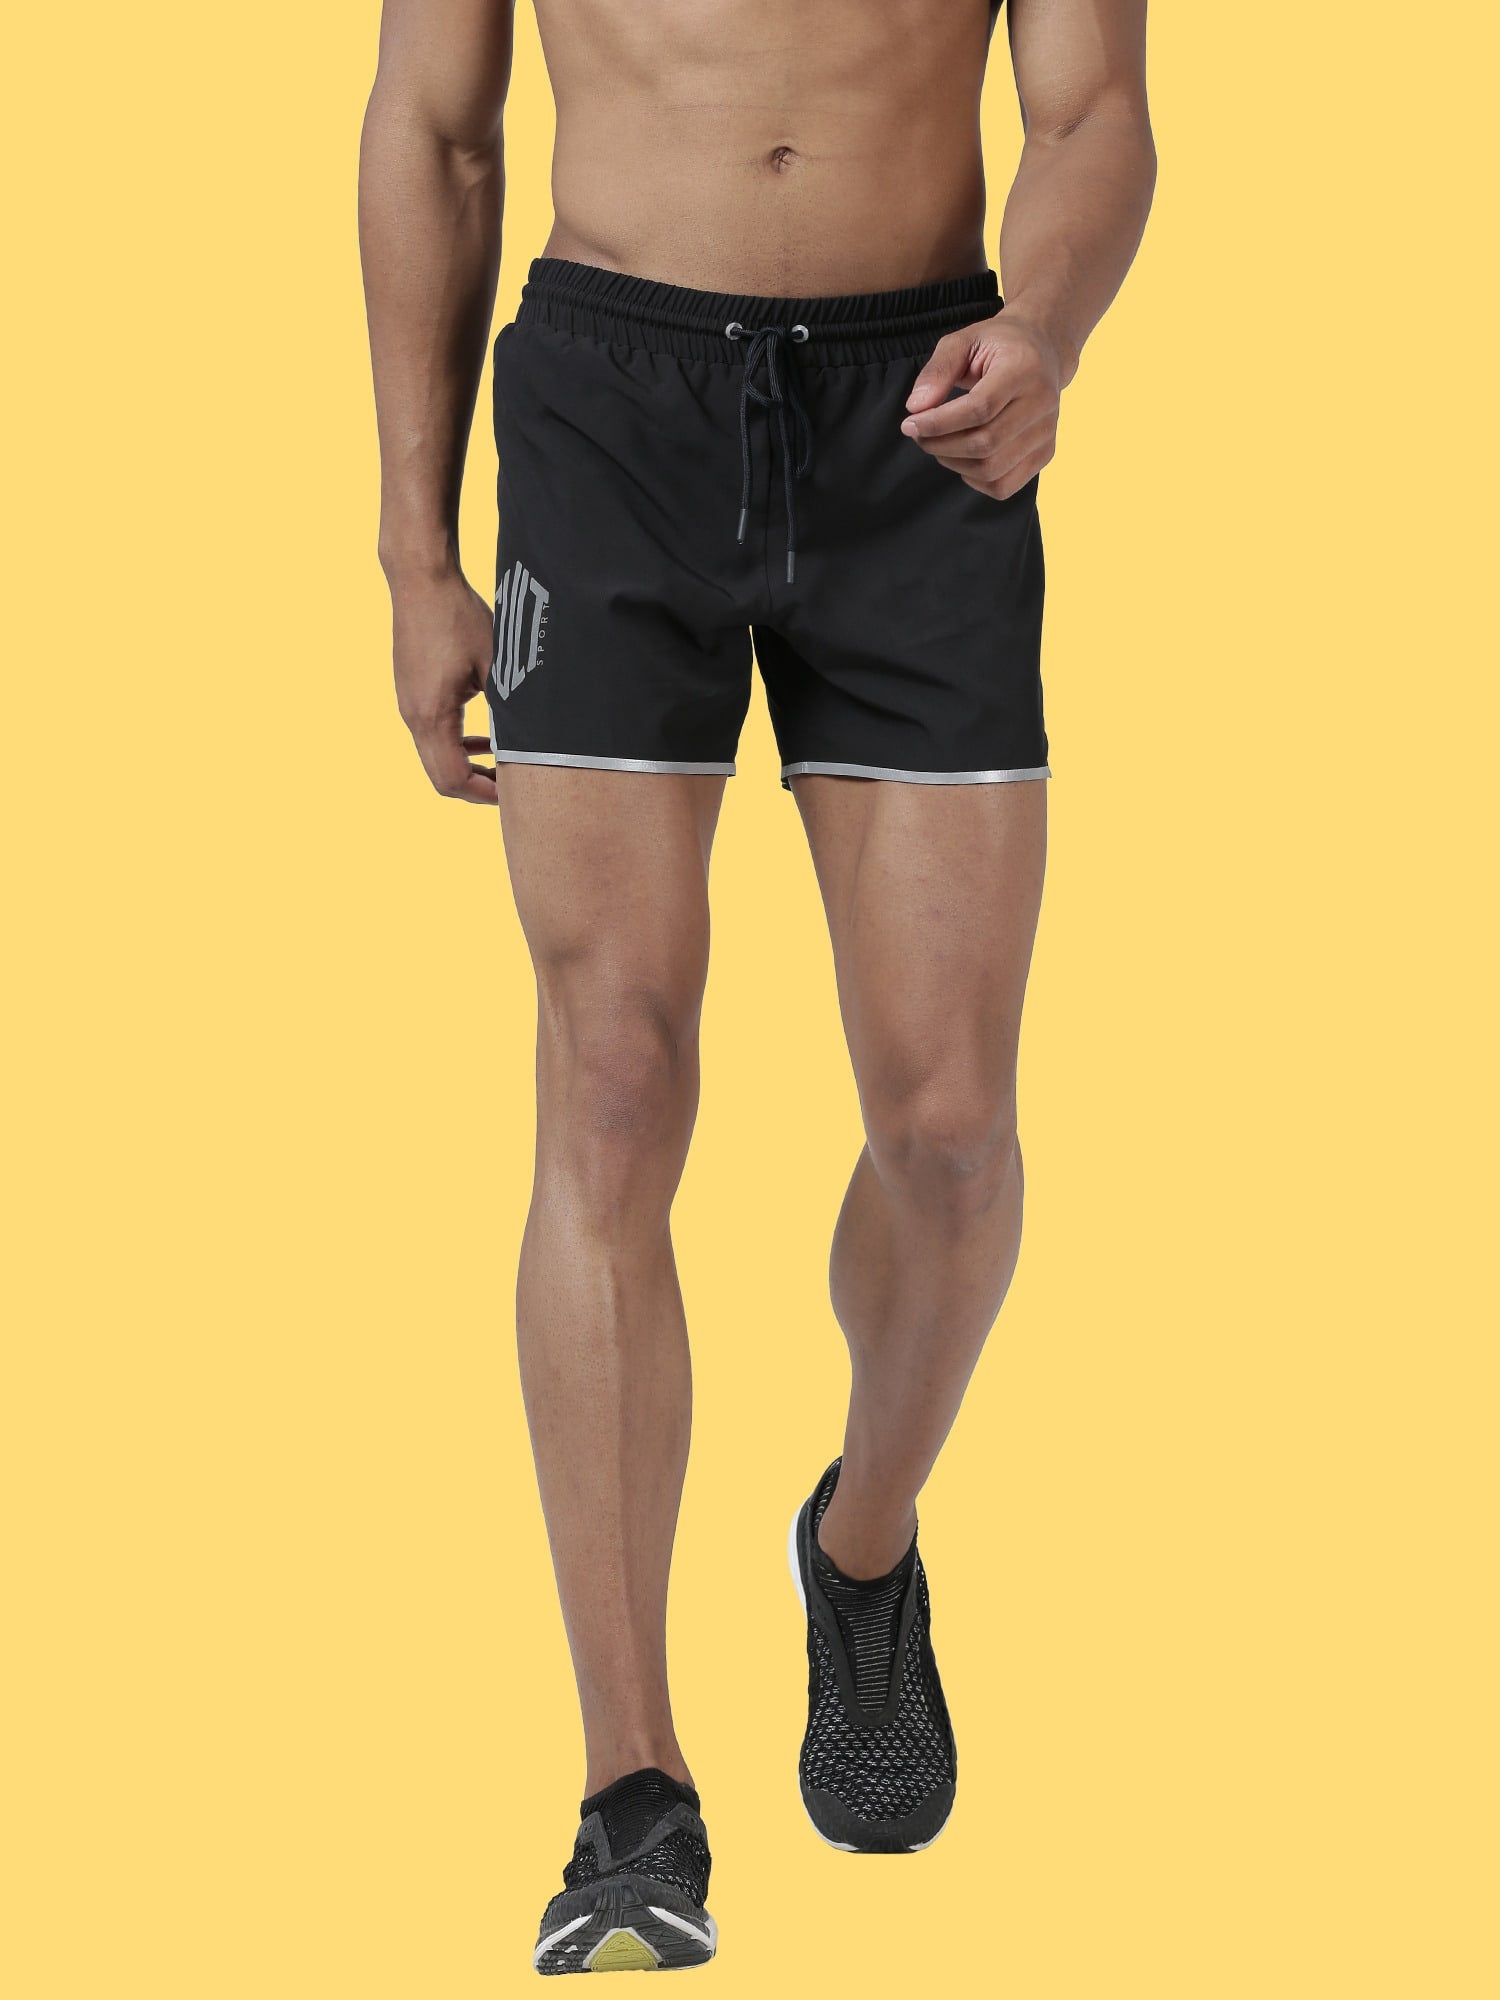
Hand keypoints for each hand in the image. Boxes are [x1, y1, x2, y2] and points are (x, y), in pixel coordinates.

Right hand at [388, 566, 497, 804]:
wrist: (421, 580)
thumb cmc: (459, 617)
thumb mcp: (496, 666)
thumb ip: (509, 710)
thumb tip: (530, 744)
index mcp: (432, 716)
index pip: (453, 780)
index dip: (485, 794)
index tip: (514, 794)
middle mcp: (413, 717)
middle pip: (441, 778)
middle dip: (477, 787)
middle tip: (512, 786)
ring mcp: (408, 705)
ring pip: (436, 758)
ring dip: (468, 765)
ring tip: (503, 761)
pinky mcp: (411, 693)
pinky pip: (432, 735)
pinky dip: (458, 744)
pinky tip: (485, 734)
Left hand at [901, 311, 1062, 499]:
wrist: (1043, 351)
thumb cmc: (999, 345)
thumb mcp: (964, 340)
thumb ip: (938, 370)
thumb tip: (916, 407)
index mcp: (1024, 368)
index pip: (979, 409)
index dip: (939, 423)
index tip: (910, 424)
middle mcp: (1042, 402)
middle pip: (985, 444)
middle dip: (940, 445)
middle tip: (920, 434)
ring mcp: (1047, 432)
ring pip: (992, 470)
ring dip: (953, 463)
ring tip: (939, 443)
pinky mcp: (1046, 453)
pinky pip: (1003, 485)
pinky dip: (974, 479)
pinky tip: (964, 457)